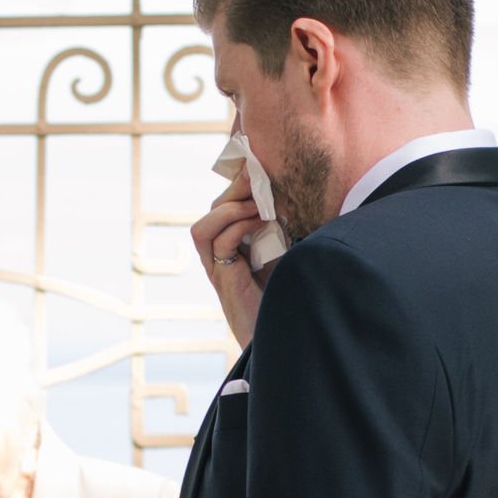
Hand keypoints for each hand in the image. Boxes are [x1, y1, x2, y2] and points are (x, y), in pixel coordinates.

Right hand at [192, 168, 270, 348]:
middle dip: (235, 189)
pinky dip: (239, 227)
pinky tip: (263, 221)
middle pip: (213, 211)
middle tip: (258, 174)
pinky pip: (220, 244)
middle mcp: (219, 255)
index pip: (224, 206)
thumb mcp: (287, 251)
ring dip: (230, 209)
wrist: (284, 334)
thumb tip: (293, 193)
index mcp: (233, 245)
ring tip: (258, 202)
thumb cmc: (287, 294)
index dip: (236, 184)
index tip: (255, 163)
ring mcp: (217, 268)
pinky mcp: (223, 280)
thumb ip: (283, 227)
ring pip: (204, 227)